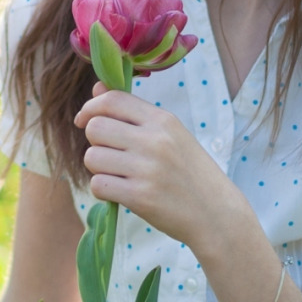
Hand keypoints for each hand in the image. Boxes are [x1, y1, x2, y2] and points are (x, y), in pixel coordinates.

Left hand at [73, 82, 254, 249]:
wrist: (216, 213)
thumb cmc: (191, 173)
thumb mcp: (172, 134)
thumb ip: (134, 112)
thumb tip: (96, 87)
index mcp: (163, 120)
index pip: (112, 99)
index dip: (90, 108)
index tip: (84, 121)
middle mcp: (154, 140)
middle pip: (95, 128)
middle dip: (95, 142)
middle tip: (111, 155)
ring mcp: (147, 169)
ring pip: (92, 157)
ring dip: (98, 168)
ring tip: (119, 176)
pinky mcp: (140, 197)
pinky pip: (98, 185)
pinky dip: (102, 190)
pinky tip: (120, 192)